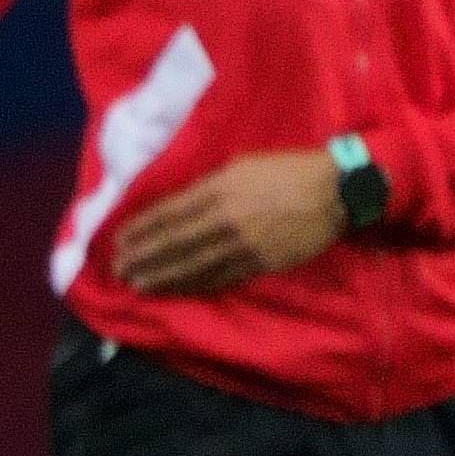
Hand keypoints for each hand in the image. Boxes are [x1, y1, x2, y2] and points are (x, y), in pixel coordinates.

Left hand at [112, 150, 346, 295]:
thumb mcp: (239, 166)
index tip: (118, 241)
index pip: (167, 215)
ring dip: (163, 277)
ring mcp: (244, 246)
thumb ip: (205, 187)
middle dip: (143, 258)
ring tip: (137, 285)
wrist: (336, 190)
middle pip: (174, 244)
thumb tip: (174, 206)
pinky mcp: (261, 264)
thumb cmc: (285, 170)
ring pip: (194, 266)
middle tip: (117, 270)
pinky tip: (177, 289)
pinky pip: (221, 278)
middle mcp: (226, 221)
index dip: (140, 230)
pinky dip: (195, 285)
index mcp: (218, 191)